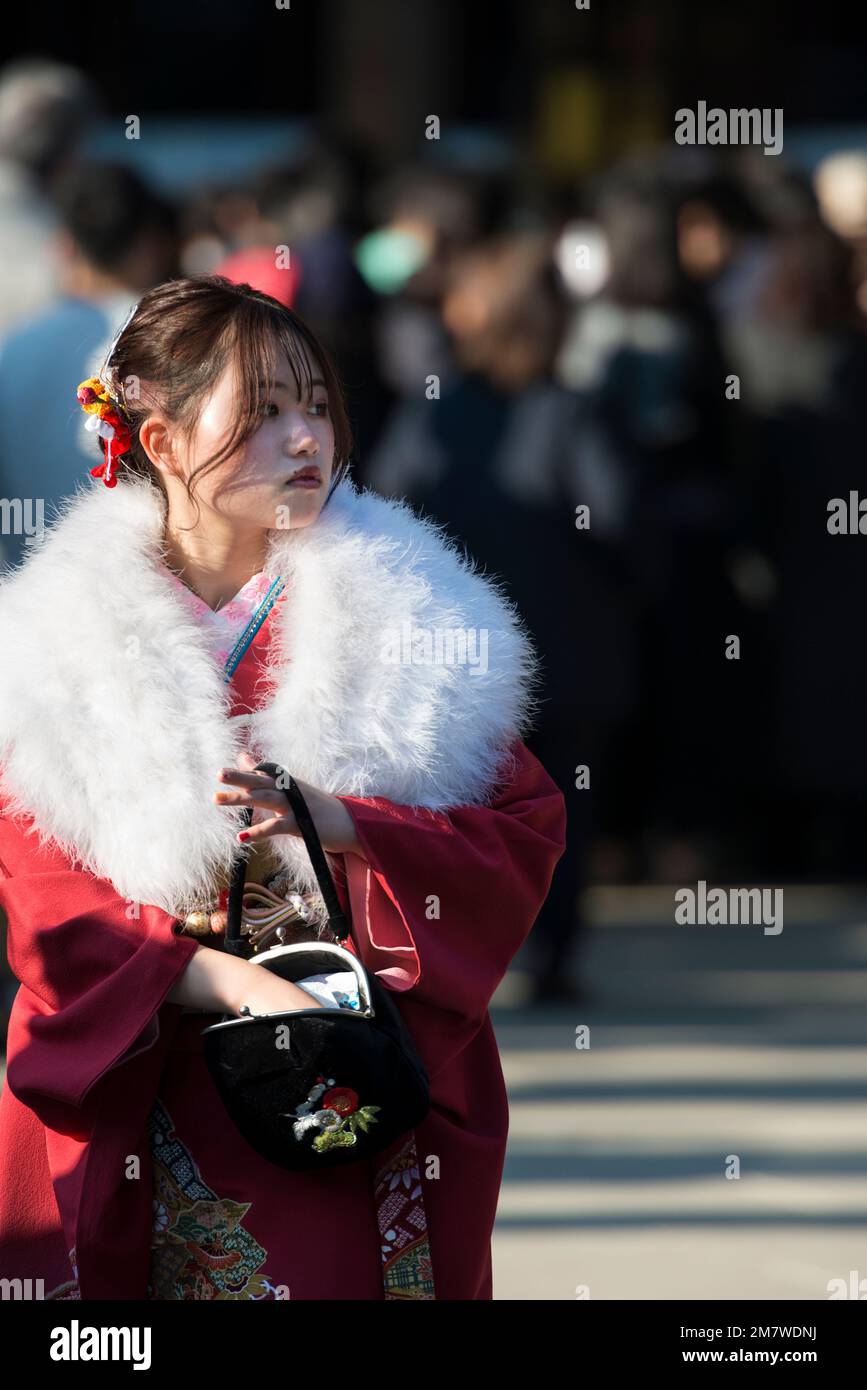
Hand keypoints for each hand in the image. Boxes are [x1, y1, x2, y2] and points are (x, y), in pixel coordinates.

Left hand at [214, 750, 364, 857]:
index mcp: (290, 784)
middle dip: (239, 777)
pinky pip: (276, 826)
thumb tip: (255, 764)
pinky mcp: (300, 824)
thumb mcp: (297, 793)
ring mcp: (296, 806)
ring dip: (240, 798)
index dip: (244, 772)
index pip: (264, 774)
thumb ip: (274, 781)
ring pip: (264, 798)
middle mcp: (291, 791)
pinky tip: (241, 837)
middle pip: (261, 781)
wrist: (350, 825)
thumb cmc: (320, 810)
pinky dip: (258, 831)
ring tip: (218, 800)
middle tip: (218, 774)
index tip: (223, 771)